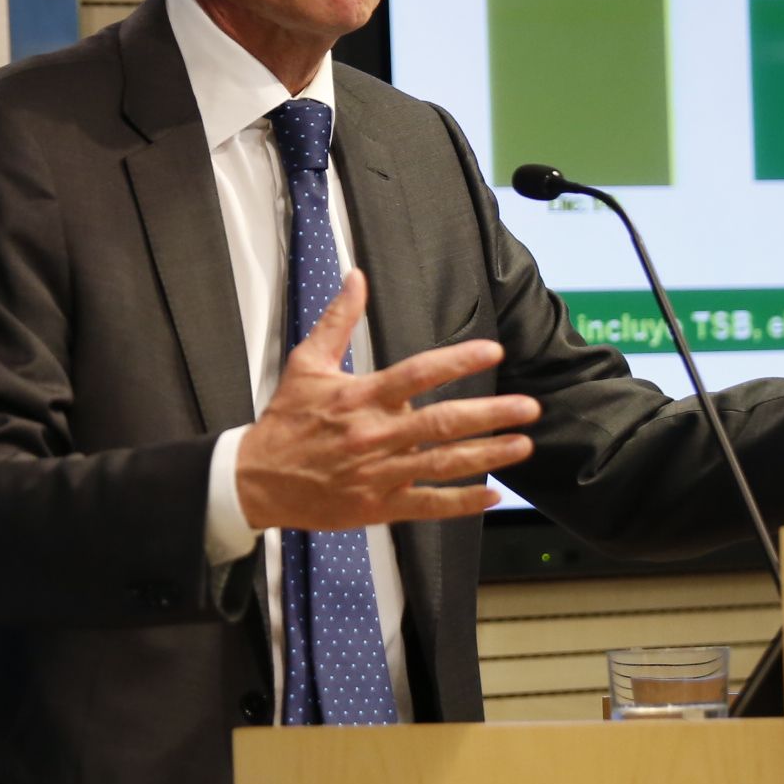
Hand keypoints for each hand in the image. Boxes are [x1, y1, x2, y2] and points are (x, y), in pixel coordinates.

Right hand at [235, 268, 541, 530]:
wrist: (255, 480)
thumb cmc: (285, 421)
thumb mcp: (305, 364)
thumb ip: (337, 320)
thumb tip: (356, 277)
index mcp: (360, 398)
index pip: (416, 374)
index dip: (456, 361)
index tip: (493, 351)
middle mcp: (374, 435)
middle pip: (441, 422)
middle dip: (490, 414)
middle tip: (528, 407)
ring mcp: (378, 474)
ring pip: (441, 464)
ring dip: (486, 455)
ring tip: (523, 445)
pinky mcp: (377, 506)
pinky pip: (426, 505)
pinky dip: (460, 502)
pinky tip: (491, 495)